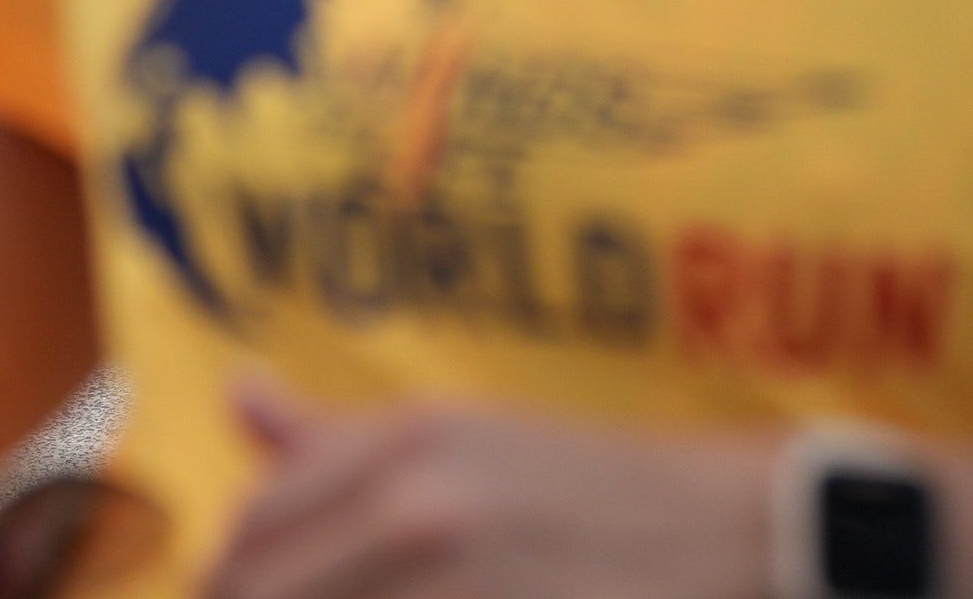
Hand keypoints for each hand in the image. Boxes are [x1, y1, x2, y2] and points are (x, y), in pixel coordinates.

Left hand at [211, 376, 768, 598]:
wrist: (740, 532)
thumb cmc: (592, 489)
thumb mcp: (465, 438)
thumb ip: (338, 439)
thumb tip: (238, 395)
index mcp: (403, 441)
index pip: (252, 532)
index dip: (232, 580)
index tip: (239, 596)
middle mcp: (417, 506)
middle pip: (266, 594)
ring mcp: (457, 582)